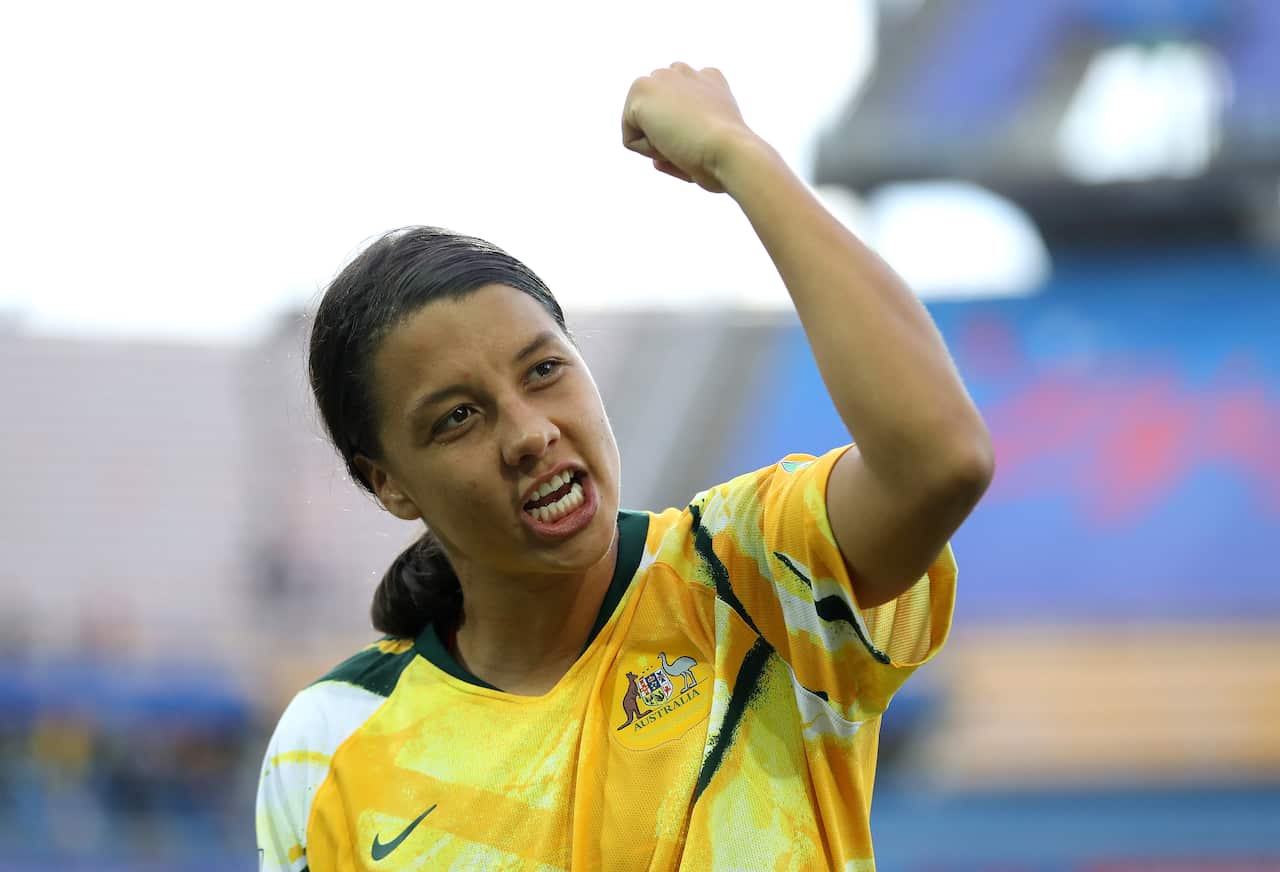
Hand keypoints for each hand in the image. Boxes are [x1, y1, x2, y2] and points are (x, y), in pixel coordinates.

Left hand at [621, 62, 757, 193]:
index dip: (686, 140)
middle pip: (657, 121)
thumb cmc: (729, 161)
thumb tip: (657, 160)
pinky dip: (648, 151)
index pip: (677, 115)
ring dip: (658, 146)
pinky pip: (630, 139)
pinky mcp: (641, 89)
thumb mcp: (714, 148)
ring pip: (642, 129)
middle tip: (696, 144)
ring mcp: (661, 78)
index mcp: (708, 80)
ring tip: (684, 143)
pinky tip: (672, 142)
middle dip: (669, 139)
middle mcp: (684, 72)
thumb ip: (688, 143)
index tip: (708, 144)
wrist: (731, 151)